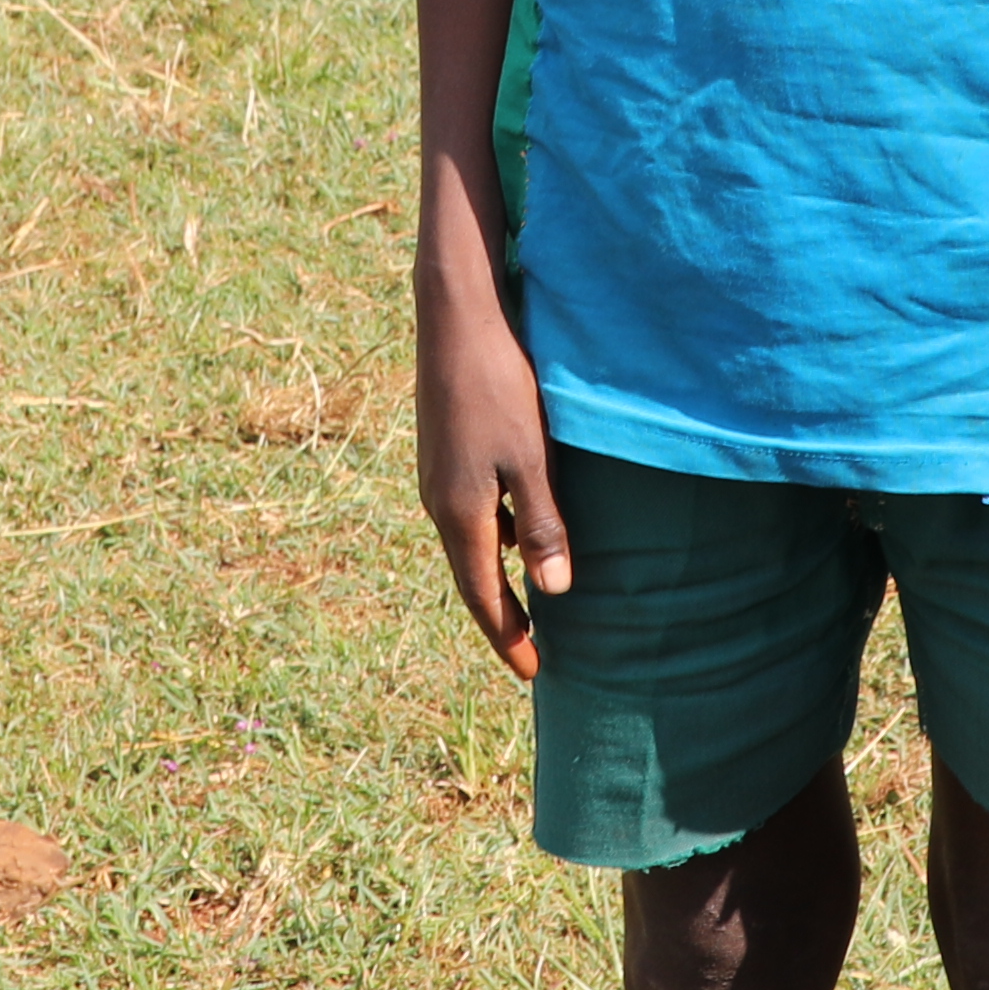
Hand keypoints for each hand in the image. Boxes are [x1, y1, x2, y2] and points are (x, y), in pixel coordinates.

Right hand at [415, 275, 568, 679]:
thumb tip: (553, 593)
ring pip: (468, 543)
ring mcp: (435, 475)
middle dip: (500, 616)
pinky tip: (516, 529)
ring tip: (528, 600)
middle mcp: (438, 502)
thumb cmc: (500, 386)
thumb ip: (543, 525)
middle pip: (470, 576)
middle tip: (530, 651)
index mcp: (460, 513)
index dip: (509, 636)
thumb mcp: (532, 459)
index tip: (533, 671)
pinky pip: (468, 513)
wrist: (455, 317)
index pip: (482, 595)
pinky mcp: (442, 450)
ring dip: (495, 576)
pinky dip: (492, 538)